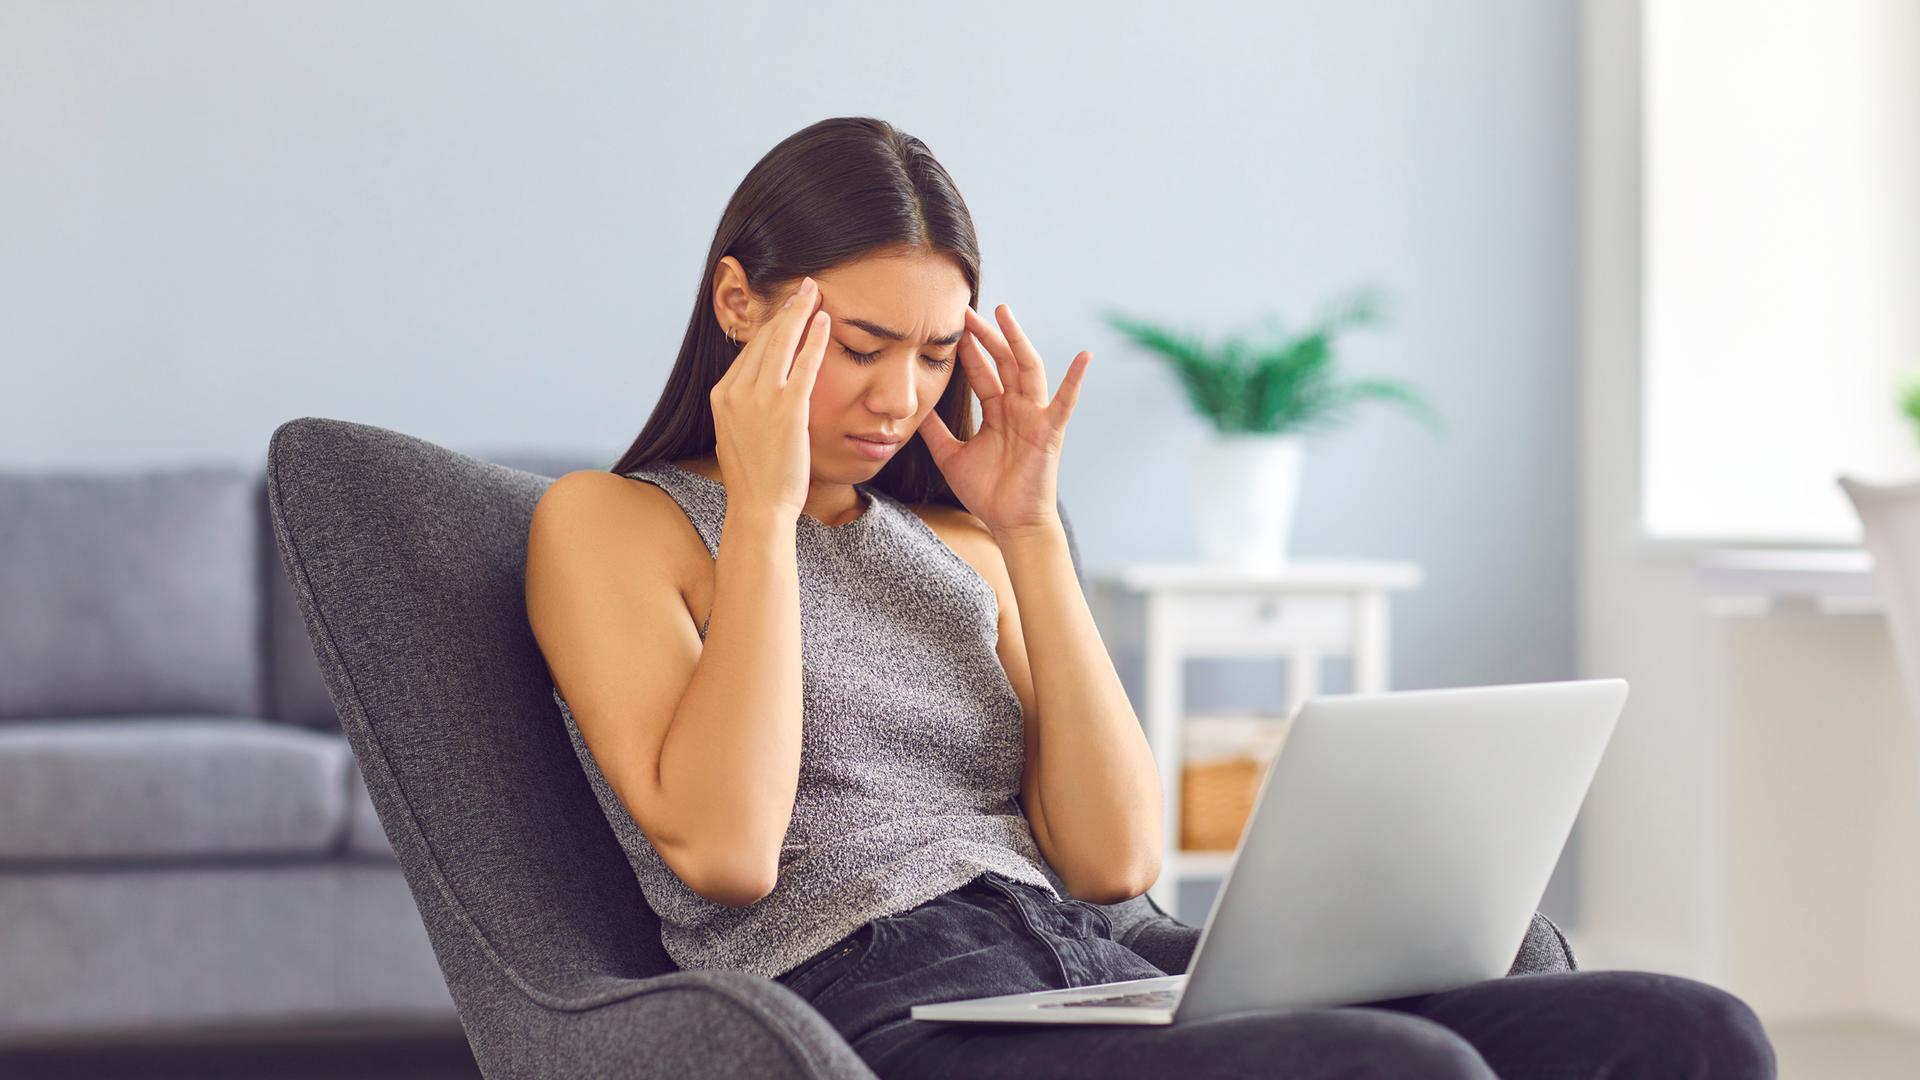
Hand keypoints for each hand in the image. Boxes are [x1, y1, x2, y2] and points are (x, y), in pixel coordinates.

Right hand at [709, 276, 831, 520]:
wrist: (759, 506)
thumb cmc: (754, 478)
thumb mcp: (736, 435)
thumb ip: (743, 408)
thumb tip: (754, 394)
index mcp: (722, 395)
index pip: (749, 350)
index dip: (771, 326)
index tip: (786, 311)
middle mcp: (736, 391)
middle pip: (764, 338)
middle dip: (785, 310)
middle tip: (802, 288)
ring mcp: (761, 398)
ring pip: (781, 342)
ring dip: (800, 312)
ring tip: (814, 292)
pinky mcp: (787, 408)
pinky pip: (804, 363)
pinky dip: (815, 337)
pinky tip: (825, 320)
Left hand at [917, 303, 1091, 535]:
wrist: (1010, 523)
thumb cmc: (987, 493)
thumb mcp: (950, 456)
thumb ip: (935, 431)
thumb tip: (914, 408)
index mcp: (997, 412)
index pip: (982, 372)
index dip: (967, 350)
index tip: (952, 326)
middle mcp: (1017, 408)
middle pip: (1002, 362)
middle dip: (986, 335)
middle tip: (968, 310)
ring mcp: (1035, 417)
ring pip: (1026, 369)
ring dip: (1017, 340)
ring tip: (1004, 313)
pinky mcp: (1050, 432)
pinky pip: (1066, 402)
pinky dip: (1076, 379)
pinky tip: (1085, 356)